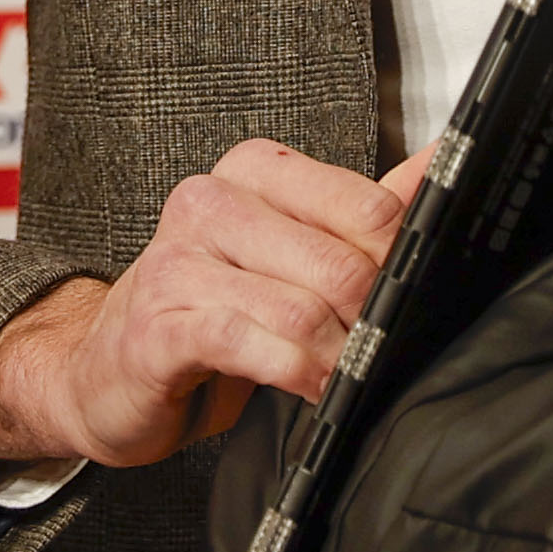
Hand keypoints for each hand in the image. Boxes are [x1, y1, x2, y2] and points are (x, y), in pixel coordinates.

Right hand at [0, 139, 429, 471]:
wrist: (108, 368)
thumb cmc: (210, 307)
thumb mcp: (290, 251)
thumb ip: (364, 207)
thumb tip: (444, 162)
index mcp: (254, 172)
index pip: (366, 205)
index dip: (399, 264)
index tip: (401, 301)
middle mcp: (210, 200)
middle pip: (341, 262)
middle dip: (369, 321)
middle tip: (375, 353)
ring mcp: (177, 260)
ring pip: (302, 310)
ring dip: (337, 359)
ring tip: (344, 378)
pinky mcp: (158, 325)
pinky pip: (250, 345)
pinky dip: (295, 375)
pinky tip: (306, 389)